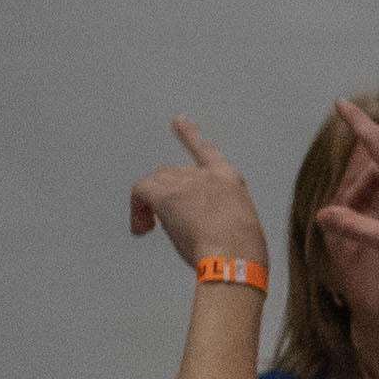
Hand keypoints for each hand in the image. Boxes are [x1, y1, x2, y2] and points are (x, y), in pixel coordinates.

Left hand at [126, 122, 269, 276]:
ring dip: (149, 205)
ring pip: (155, 183)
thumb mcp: (241, 224)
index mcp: (229, 181)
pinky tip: (140, 226)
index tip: (179, 122)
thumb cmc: (241, 249)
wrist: (234, 256)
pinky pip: (140, 193)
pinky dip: (136, 209)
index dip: (190, 136)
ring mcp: (186, 183)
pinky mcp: (167, 196)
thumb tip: (204, 226)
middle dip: (163, 195)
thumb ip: (220, 214)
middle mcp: (207, 176)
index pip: (207, 151)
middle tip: (161, 222)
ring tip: (150, 228)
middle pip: (171, 173)